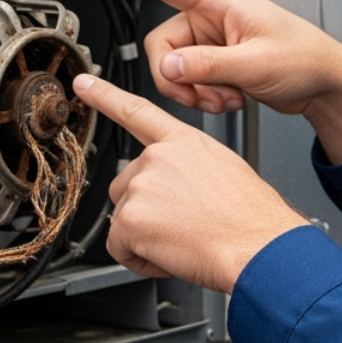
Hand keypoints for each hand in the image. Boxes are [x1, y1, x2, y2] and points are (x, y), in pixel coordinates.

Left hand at [72, 72, 306, 293]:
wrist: (258, 246)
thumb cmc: (252, 219)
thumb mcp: (226, 172)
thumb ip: (188, 169)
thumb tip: (176, 190)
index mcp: (184, 142)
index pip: (138, 111)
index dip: (106, 96)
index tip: (83, 83)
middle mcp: (158, 156)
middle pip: (126, 185)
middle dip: (145, 210)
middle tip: (183, 225)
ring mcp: (142, 184)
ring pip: (124, 218)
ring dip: (145, 236)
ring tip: (184, 239)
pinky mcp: (131, 218)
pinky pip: (120, 247)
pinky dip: (140, 259)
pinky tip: (171, 254)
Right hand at [91, 0, 341, 163]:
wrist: (323, 83)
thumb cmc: (304, 59)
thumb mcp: (255, 63)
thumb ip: (208, 65)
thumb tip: (171, 68)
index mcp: (220, 1)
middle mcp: (213, 18)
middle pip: (162, 44)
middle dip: (177, 76)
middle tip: (203, 93)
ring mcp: (214, 42)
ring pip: (174, 68)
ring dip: (195, 90)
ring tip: (225, 98)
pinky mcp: (217, 63)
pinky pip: (190, 80)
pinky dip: (204, 96)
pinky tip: (230, 99)